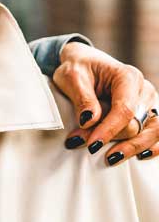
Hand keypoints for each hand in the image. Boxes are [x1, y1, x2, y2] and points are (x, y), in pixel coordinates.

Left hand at [52, 41, 156, 163]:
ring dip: (132, 148)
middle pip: (137, 124)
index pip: (125, 110)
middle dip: (112, 138)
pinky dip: (151, 146)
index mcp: (127, 77)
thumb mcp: (72, 77)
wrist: (85, 63)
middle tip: (82, 143)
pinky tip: (140, 157)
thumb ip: (82, 98)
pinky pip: (158, 134)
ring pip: (152, 132)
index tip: (92, 144)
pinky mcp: (149, 114)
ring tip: (111, 159)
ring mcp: (150, 103)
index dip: (109, 130)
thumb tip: (89, 121)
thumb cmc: (78, 68)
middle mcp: (144, 90)